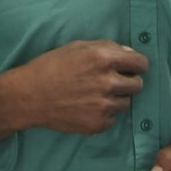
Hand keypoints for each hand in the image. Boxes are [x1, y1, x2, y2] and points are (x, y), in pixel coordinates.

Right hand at [13, 39, 148, 134]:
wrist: (30, 96)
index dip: (137, 64)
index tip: (133, 67)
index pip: (141, 63)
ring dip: (116, 97)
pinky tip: (87, 106)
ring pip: (127, 102)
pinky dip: (105, 112)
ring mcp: (105, 105)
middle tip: (112, 81)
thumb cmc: (52, 66)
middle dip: (128, 81)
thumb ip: (108, 48)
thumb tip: (130, 54)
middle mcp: (108, 82)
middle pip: (138, 84)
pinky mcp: (99, 124)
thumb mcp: (79, 47)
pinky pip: (114, 117)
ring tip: (94, 94)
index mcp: (105, 58)